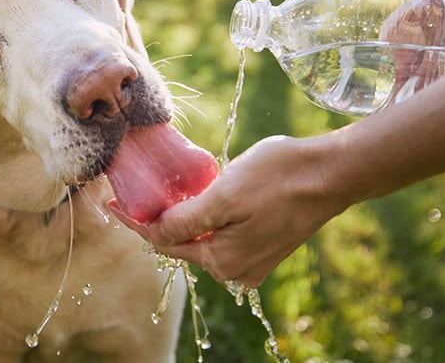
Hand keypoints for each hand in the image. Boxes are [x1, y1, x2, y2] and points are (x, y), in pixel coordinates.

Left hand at [112, 135, 351, 286]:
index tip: (113, 203)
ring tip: (168, 193)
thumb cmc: (278, 177)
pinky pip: (226, 236)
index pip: (163, 242)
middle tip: (138, 193)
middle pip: (183, 244)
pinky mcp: (266, 247)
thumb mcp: (224, 195)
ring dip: (186, 218)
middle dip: (160, 220)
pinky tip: (205, 198)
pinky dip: (210, 220)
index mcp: (221, 260)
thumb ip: (186, 220)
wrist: (331, 173)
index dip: (136, 222)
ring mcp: (253, 262)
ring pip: (205, 239)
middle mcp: (235, 270)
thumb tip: (156, 232)